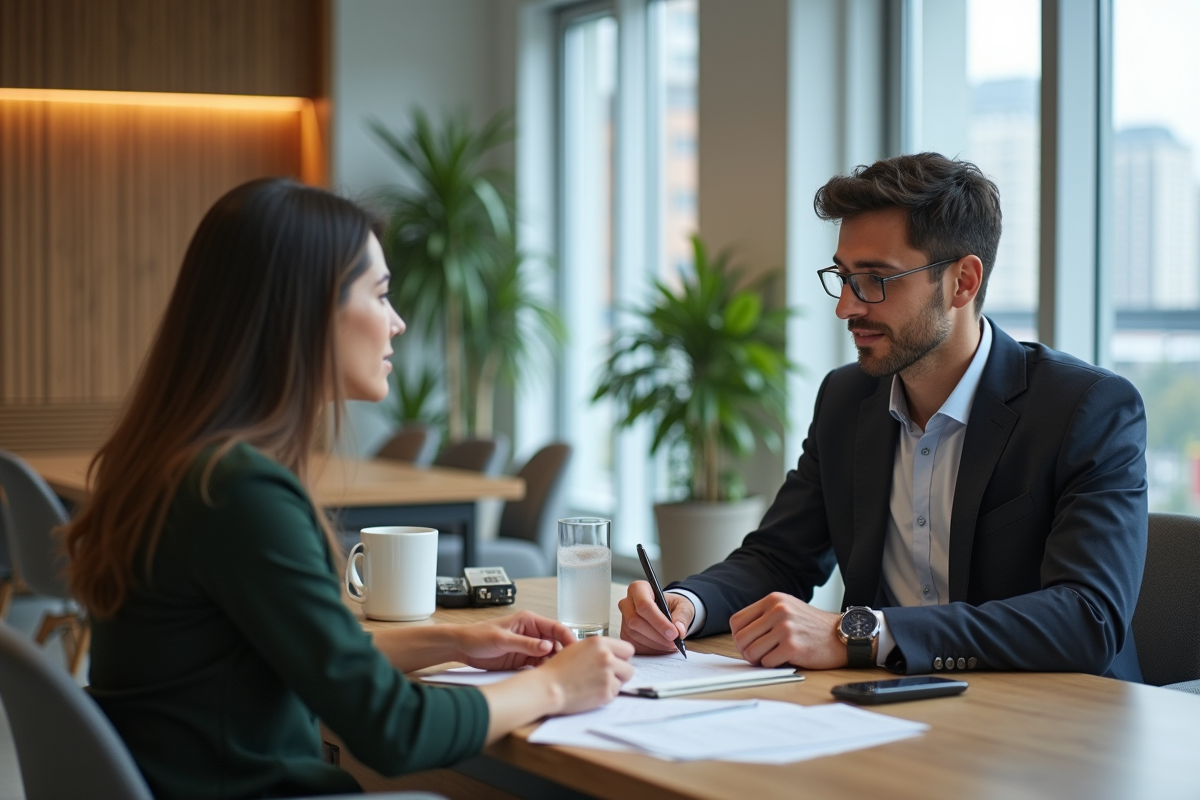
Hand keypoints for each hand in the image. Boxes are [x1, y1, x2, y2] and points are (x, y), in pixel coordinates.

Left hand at [455, 611, 575, 670]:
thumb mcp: (502, 639)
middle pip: (556, 643)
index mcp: (530, 621)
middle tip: (569, 668)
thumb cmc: (478, 636)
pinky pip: (538, 665)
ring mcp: (528, 647)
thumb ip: (526, 644)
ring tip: (558, 676)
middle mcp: (532, 633)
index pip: (556, 628)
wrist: (462, 647)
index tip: (576, 650)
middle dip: (563, 654)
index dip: (568, 638)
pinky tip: (545, 678)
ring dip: (553, 665)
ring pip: (549, 656)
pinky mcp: (523, 659)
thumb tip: (548, 646)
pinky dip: (543, 671)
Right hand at [537, 636, 634, 715]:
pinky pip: (614, 694)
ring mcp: (607, 675)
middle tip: (604, 677)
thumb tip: (616, 656)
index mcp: (599, 642)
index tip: (616, 663)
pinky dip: (605, 695)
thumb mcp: (578, 648)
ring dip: (612, 685)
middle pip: (629, 668)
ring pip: (622, 682)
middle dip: (619, 674)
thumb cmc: (558, 669)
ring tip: (594, 684)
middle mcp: (606, 656)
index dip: (622, 658)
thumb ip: (599, 649)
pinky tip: (590, 692)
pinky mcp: (606, 692)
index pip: (628, 650)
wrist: (548, 687)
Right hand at [618, 580, 693, 653]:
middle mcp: (627, 603)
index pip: (643, 605)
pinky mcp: (625, 634)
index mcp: (639, 589)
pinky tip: (662, 647)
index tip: (673, 633)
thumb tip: (679, 630)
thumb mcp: (684, 605)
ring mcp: (624, 620)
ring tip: (671, 644)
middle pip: (635, 621)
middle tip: (674, 641)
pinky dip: (651, 650)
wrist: (668, 613)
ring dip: (655, 643)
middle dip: (657, 634)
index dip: (659, 621)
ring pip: (634, 635)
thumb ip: (682, 615)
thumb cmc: (673, 606)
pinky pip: (635, 645)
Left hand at [729, 592, 846, 668]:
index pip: (736, 621)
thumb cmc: (812, 626)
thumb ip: (764, 616)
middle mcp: (778, 610)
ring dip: (758, 660)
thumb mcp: (787, 608)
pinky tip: (784, 659)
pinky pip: (767, 662)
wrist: (842, 634)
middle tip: (757, 655)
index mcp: (773, 600)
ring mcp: (785, 628)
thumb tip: (739, 635)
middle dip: (745, 651)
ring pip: (751, 651)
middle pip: (741, 638)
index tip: (747, 643)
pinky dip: (772, 665)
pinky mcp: (793, 646)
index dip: (738, 636)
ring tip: (771, 657)